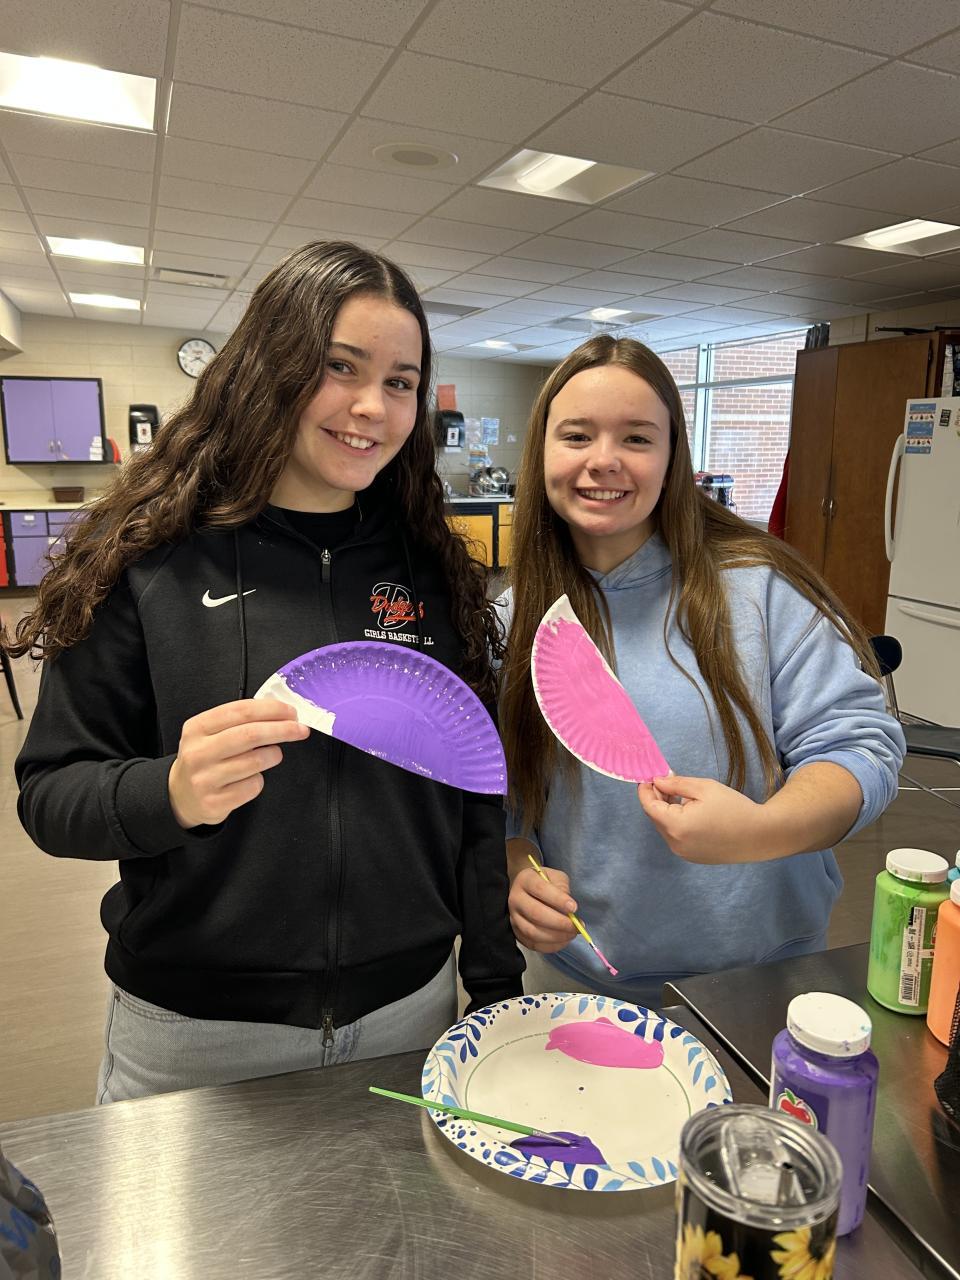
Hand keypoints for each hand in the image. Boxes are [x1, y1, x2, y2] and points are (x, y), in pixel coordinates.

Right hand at [168, 699, 309, 828]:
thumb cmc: (205, 758)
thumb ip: (239, 720)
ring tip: (273, 754)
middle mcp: (198, 752)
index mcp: (197, 728)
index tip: (290, 712)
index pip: (240, 711)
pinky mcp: (215, 802)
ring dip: (273, 755)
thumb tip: (279, 713)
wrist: (181, 794)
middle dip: (282, 729)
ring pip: (255, 761)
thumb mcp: (210, 732)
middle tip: (299, 729)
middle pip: (251, 734)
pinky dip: (260, 779)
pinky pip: (253, 786)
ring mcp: (205, 779)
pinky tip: (251, 777)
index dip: (271, 709)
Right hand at [508, 864, 577, 952]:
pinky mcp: (517, 933)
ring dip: (556, 936)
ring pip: (533, 932)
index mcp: (525, 880)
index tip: (574, 908)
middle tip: (576, 926)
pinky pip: (533, 944)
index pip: (540, 889)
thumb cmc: (545, 883)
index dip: (558, 900)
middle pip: (536, 913)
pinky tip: (564, 940)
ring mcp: (513, 918)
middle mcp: (515, 899)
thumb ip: (562, 887)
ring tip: (572, 933)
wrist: (527, 891)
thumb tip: (569, 908)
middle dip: (560, 922)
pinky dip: (551, 946)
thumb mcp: (556, 877)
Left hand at [637, 774, 769, 864]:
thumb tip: (657, 782)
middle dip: (657, 798)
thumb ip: (676, 784)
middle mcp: (676, 843)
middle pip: (655, 817)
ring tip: (683, 795)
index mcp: (676, 826)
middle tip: (668, 781)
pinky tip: (692, 812)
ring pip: (665, 827)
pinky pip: (676, 836)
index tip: (647, 777)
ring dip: (667, 810)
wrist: (760, 836)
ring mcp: (683, 853)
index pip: (648, 806)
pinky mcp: (692, 857)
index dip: (645, 790)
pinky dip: (677, 822)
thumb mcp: (704, 788)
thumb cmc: (734, 809)